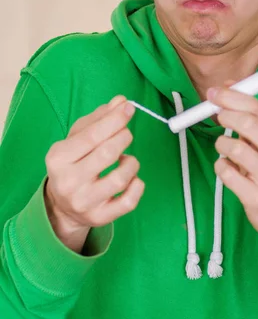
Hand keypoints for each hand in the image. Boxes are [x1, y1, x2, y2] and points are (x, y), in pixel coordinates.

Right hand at [44, 96, 144, 252]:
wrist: (62, 205)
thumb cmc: (73, 163)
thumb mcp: (78, 137)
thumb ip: (99, 118)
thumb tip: (121, 101)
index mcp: (58, 157)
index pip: (91, 135)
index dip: (114, 119)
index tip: (129, 108)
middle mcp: (68, 182)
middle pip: (107, 154)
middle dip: (124, 137)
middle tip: (126, 133)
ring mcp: (84, 202)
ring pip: (120, 179)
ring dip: (131, 162)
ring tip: (126, 159)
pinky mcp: (100, 218)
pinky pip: (129, 202)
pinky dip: (138, 185)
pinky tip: (132, 178)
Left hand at [208, 85, 257, 245]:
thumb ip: (252, 113)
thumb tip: (226, 85)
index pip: (256, 107)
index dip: (230, 96)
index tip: (213, 92)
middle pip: (247, 122)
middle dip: (225, 115)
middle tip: (216, 116)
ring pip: (233, 148)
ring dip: (222, 144)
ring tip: (226, 148)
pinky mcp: (257, 198)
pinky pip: (226, 173)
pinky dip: (221, 166)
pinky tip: (228, 168)